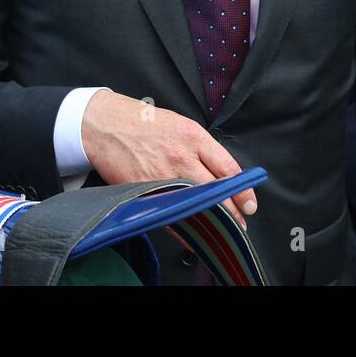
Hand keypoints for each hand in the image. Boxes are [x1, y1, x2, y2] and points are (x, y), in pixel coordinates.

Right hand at [79, 90, 257, 227]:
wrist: (105, 125)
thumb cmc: (141, 123)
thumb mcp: (178, 124)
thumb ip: (200, 147)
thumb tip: (221, 173)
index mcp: (193, 137)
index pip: (228, 169)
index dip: (243, 191)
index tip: (250, 204)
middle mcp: (181, 157)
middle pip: (216, 191)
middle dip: (233, 212)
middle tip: (241, 223)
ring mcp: (163, 176)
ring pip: (197, 205)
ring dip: (213, 221)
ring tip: (223, 230)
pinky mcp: (146, 190)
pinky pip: (171, 214)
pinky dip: (186, 227)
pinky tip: (195, 233)